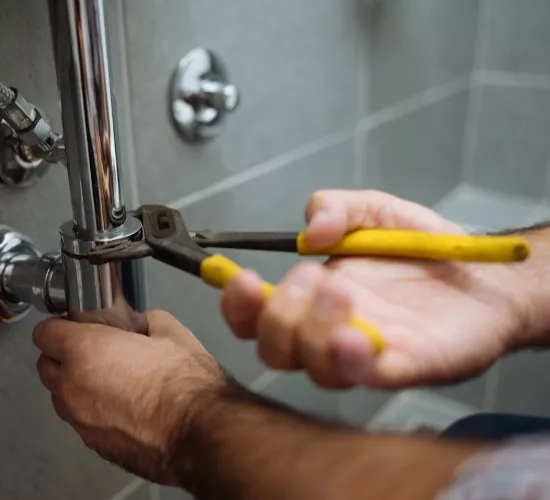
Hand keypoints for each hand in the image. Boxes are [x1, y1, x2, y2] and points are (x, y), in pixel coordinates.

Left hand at [32, 311, 222, 483]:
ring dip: (79, 384)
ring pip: (64, 396)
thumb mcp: (171, 331)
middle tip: (100, 350)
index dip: (63, 325)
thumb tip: (142, 323)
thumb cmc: (185, 380)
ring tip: (117, 380)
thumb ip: (145, 320)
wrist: (200, 431)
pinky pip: (83, 420)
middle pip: (47, 365)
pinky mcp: (94, 445)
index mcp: (86, 352)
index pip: (45, 332)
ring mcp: (79, 421)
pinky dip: (96, 409)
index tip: (82, 326)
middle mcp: (71, 388)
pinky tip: (128, 406)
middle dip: (66, 355)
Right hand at [221, 190, 529, 388]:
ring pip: (316, 370)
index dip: (238, 305)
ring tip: (339, 294)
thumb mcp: (374, 210)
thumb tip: (309, 231)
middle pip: (276, 350)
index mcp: (315, 298)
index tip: (239, 277)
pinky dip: (351, 361)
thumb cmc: (423, 247)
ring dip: (312, 334)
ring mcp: (368, 353)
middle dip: (278, 315)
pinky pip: (369, 377)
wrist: (484, 270)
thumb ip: (336, 208)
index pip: (258, 318)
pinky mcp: (407, 366)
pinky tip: (356, 336)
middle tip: (312, 277)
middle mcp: (332, 332)